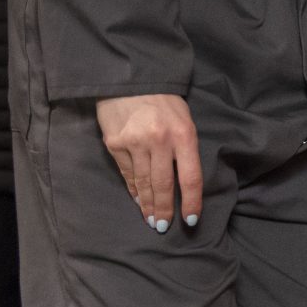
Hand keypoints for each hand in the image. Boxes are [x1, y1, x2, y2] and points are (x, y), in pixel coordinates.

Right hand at [97, 93, 201, 233]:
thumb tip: (183, 182)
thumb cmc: (165, 102)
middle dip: (165, 209)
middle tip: (164, 227)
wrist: (131, 80)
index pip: (190, 177)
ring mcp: (135, 143)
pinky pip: (127, 173)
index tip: (191, 220)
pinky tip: (138, 200)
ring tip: (151, 219)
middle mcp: (160, 141)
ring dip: (148, 204)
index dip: (191, 202)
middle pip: (164, 185)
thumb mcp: (185, 120)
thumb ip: (185, 149)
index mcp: (184, 135)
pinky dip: (133, 189)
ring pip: (144, 183)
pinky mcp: (115, 144)